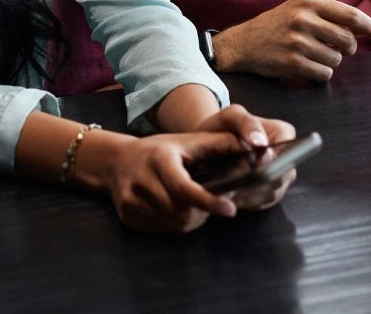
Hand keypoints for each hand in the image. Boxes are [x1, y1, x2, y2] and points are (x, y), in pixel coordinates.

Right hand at [98, 130, 245, 233]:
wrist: (116, 161)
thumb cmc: (159, 150)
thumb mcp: (188, 141)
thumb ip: (221, 144)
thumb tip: (254, 148)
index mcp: (159, 159)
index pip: (185, 189)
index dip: (209, 201)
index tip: (230, 209)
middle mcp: (141, 181)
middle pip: (182, 211)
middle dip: (203, 210)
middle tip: (212, 202)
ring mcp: (131, 201)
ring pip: (174, 224)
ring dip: (191, 218)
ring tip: (192, 203)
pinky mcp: (128, 216)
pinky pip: (161, 229)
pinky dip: (175, 223)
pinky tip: (175, 208)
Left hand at [194, 105, 296, 209]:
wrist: (208, 143)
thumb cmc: (223, 127)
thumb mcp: (231, 116)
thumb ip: (247, 123)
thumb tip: (261, 143)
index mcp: (282, 134)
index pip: (290, 150)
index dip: (274, 161)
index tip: (255, 166)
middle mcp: (284, 157)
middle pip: (281, 176)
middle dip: (260, 180)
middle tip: (237, 181)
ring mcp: (278, 177)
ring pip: (272, 192)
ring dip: (251, 193)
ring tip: (230, 188)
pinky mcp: (266, 194)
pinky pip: (261, 203)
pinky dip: (246, 201)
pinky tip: (231, 195)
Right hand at [213, 0, 370, 82]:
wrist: (241, 43)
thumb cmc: (276, 26)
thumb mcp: (298, 9)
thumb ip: (328, 14)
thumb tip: (365, 28)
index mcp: (308, 1)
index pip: (351, 16)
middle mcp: (303, 19)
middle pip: (348, 40)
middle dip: (348, 49)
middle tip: (339, 49)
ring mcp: (297, 41)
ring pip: (337, 59)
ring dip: (331, 62)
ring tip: (314, 56)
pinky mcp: (292, 62)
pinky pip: (324, 74)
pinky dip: (321, 74)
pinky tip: (307, 66)